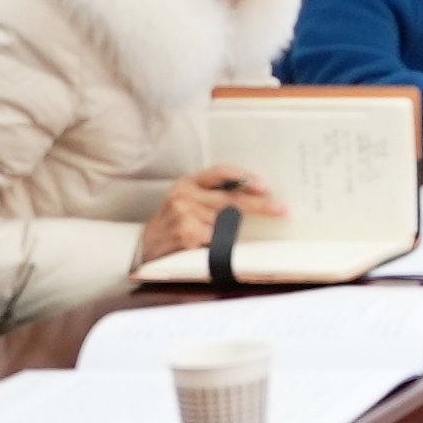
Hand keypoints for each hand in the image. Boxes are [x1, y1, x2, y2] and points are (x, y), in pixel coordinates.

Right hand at [138, 166, 284, 261]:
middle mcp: (184, 195)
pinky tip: (211, 246)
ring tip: (230, 237)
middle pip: (230, 198)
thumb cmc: (172, 227)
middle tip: (281, 210)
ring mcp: (183, 213)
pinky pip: (216, 237)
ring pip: (226, 220)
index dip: (244, 177)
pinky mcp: (185, 232)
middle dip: (260, 205)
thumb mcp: (188, 205)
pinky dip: (221, 244)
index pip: (220, 172)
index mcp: (187, 184)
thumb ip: (213, 198)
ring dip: (235, 231)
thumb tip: (255, 198)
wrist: (141, 250)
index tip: (265, 186)